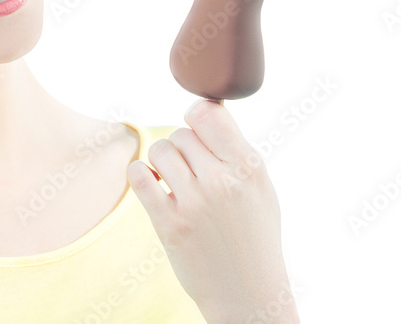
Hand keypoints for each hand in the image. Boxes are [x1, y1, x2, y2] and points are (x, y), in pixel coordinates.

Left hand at [126, 99, 299, 323]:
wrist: (248, 293)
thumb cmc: (253, 235)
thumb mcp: (260, 188)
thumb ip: (235, 150)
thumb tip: (204, 108)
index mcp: (249, 168)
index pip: (208, 114)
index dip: (196, 118)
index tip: (197, 131)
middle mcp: (222, 182)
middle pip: (181, 134)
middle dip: (182, 147)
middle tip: (191, 170)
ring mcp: (194, 204)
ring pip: (160, 151)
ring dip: (162, 162)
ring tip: (174, 180)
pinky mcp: (169, 224)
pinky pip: (139, 176)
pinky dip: (141, 174)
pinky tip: (152, 184)